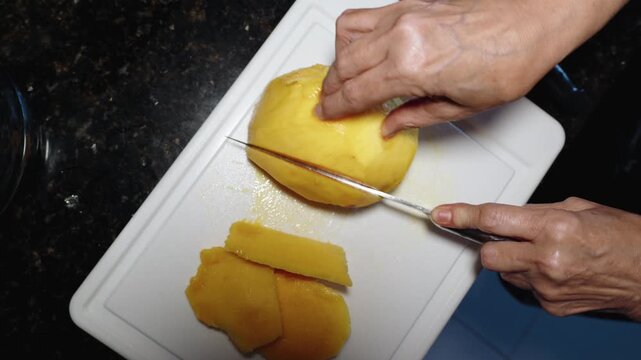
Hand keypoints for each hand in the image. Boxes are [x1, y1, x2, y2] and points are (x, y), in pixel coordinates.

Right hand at [319, 0, 627, 136]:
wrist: (534, 17)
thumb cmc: (510, 58)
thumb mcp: (463, 106)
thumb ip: (417, 115)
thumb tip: (389, 125)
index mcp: (412, 68)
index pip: (357, 91)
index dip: (336, 107)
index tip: (326, 114)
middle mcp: (401, 37)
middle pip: (346, 65)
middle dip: (331, 88)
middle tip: (328, 102)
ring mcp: (403, 15)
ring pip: (347, 37)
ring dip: (338, 61)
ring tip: (340, 78)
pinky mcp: (409, 3)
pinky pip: (364, 16)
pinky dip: (351, 35)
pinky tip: (357, 48)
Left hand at [432, 197, 640, 320]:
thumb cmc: (622, 238)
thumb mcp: (578, 208)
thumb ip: (536, 213)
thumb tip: (506, 217)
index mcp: (554, 227)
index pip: (492, 220)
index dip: (462, 216)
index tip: (443, 215)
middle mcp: (547, 258)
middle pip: (489, 254)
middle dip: (490, 244)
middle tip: (508, 237)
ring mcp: (548, 286)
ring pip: (504, 272)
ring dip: (514, 261)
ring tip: (546, 253)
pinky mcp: (551, 304)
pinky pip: (524, 287)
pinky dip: (531, 277)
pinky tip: (556, 270)